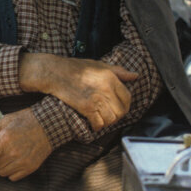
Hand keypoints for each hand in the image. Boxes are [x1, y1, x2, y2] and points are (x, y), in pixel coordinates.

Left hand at [0, 109, 53, 180]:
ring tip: (7, 155)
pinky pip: (13, 177)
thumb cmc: (26, 120)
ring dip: (1, 166)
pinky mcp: (30, 167)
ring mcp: (22, 162)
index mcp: (4, 140)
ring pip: (2, 173)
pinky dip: (11, 172)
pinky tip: (15, 161)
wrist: (49, 124)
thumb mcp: (5, 121)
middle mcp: (12, 153)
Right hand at [20, 54, 137, 132]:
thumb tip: (135, 76)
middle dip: (116, 116)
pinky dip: (96, 126)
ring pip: (111, 119)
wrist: (55, 72)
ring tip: (100, 119)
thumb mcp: (99, 65)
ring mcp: (96, 99)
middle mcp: (106, 88)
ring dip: (106, 122)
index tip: (118, 108)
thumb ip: (118, 71)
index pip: (127, 97)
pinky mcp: (86, 107)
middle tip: (108, 115)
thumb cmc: (75, 68)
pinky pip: (98, 123)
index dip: (124, 105)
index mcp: (110, 78)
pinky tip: (93, 123)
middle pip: (121, 111)